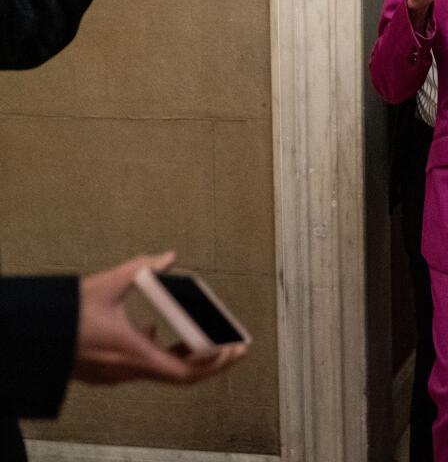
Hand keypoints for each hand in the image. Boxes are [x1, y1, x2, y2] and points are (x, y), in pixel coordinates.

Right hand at [75, 251, 246, 384]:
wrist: (28, 335)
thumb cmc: (66, 314)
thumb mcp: (107, 284)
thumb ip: (141, 268)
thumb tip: (167, 257)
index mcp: (134, 352)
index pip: (184, 371)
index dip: (214, 364)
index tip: (234, 351)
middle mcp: (127, 369)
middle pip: (179, 375)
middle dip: (211, 361)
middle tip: (235, 349)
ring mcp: (115, 374)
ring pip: (161, 370)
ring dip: (185, 356)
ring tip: (208, 338)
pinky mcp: (106, 371)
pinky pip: (142, 365)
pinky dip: (160, 351)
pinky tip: (157, 328)